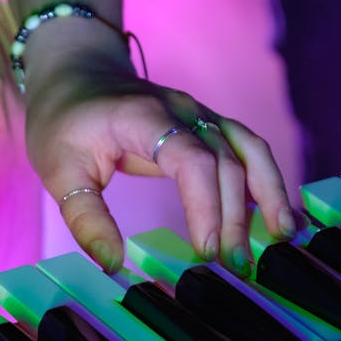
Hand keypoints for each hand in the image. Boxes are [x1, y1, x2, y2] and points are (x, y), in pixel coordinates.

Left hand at [23, 44, 294, 276]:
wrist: (77, 74)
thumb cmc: (64, 123)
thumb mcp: (59, 171)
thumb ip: (86, 219)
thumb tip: (112, 265)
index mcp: (144, 117)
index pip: (190, 158)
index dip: (205, 204)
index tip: (205, 250)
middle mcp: (182, 110)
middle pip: (225, 162)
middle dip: (235, 217)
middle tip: (235, 266)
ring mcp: (201, 115)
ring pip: (249, 151)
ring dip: (267, 196)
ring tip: (282, 239)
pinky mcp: (208, 126)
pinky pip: (248, 150)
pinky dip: (266, 181)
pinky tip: (278, 216)